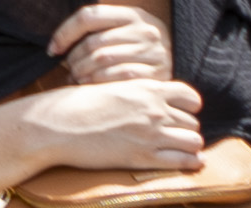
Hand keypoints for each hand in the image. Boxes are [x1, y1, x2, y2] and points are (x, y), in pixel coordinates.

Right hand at [18, 80, 205, 174]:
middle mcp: (153, 110)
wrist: (56, 125)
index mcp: (144, 88)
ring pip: (195, 140)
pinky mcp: (144, 157)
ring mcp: (151, 134)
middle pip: (192, 120)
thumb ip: (133, 93)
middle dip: (186, 128)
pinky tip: (187, 162)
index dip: (189, 105)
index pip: (189, 95)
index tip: (181, 112)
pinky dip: (190, 162)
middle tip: (175, 134)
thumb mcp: (109, 89)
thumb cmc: (75, 106)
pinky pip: (184, 161)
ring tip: (180, 148)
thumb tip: (145, 101)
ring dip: (189, 145)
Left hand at [48, 2, 175, 85]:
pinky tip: (91, 86)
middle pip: (94, 43)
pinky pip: (119, 78)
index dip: (65, 32)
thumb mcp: (122, 28)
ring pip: (103, 61)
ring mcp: (153, 52)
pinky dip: (99, 84)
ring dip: (82, 73)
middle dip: (73, 59)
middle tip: (67, 69)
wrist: (177, 60)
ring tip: (76, 78)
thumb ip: (96, 30)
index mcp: (131, 13)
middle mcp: (145, 30)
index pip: (88, 16)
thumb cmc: (137, 45)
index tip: (53, 48)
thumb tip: (57, 46)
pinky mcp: (159, 74)